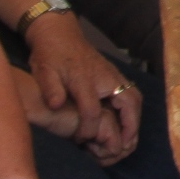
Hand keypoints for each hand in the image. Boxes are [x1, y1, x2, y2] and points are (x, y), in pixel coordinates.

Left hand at [23, 17, 140, 160]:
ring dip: (135, 119)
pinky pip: (131, 94)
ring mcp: (113, 75)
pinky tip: (127, 123)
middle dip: (129, 126)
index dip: (88, 129)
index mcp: (85, 79)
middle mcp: (105, 77)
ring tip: (130, 138)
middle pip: (128, 103)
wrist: (59, 33)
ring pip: (134, 98)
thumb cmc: (50, 54)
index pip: (92, 111)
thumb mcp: (43, 71)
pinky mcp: (115, 75)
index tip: (80, 141)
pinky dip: (134, 111)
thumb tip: (55, 105)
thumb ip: (50, 88)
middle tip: (126, 145)